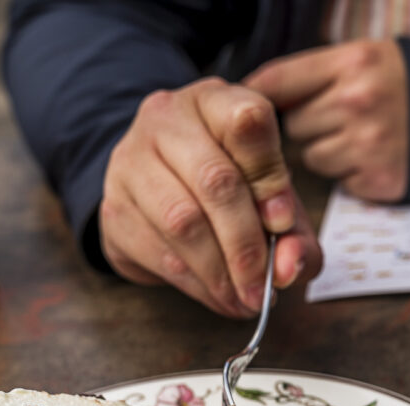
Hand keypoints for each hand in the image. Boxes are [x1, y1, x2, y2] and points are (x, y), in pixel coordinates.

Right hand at [99, 78, 321, 316]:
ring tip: (245, 299)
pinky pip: (157, 251)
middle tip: (265, 286)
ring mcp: (131, 159)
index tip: (283, 221)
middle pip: (215, 181)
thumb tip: (288, 268)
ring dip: (220, 272)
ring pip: (182, 221)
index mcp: (217, 101)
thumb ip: (295, 234)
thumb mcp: (272, 199)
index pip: (247, 120)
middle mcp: (168, 118)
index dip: (269, 177)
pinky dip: (195, 284)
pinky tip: (218, 295)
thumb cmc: (230, 187)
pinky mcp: (114, 205)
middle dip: (247, 246)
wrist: (157, 189)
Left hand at [246, 40, 408, 201]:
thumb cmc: (404, 87)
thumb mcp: (364, 59)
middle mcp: (357, 101)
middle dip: (306, 125)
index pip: (277, 81)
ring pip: (310, 157)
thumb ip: (315, 74)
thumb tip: (256, 95)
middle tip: (334, 119)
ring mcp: (367, 143)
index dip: (255, 97)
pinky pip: (337, 180)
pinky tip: (371, 156)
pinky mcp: (376, 178)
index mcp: (352, 63)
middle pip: (293, 125)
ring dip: (325, 152)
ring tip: (356, 138)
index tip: (244, 107)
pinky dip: (349, 172)